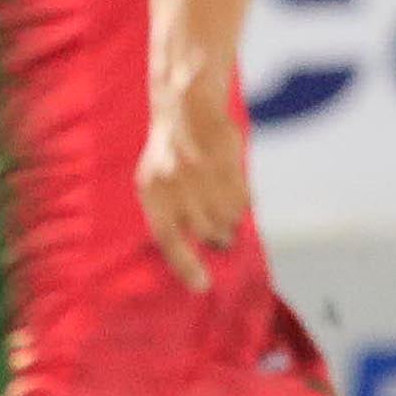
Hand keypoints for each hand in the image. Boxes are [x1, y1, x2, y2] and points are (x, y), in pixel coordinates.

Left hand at [135, 93, 249, 294]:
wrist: (186, 108)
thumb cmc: (167, 153)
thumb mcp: (152, 183)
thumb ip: (168, 217)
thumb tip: (198, 251)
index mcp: (153, 191)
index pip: (169, 238)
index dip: (185, 266)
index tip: (202, 287)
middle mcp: (177, 184)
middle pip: (207, 231)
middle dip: (217, 237)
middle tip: (221, 236)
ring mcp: (205, 174)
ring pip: (228, 217)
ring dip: (230, 219)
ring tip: (222, 203)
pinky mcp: (229, 165)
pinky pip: (243, 201)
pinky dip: (241, 203)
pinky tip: (231, 189)